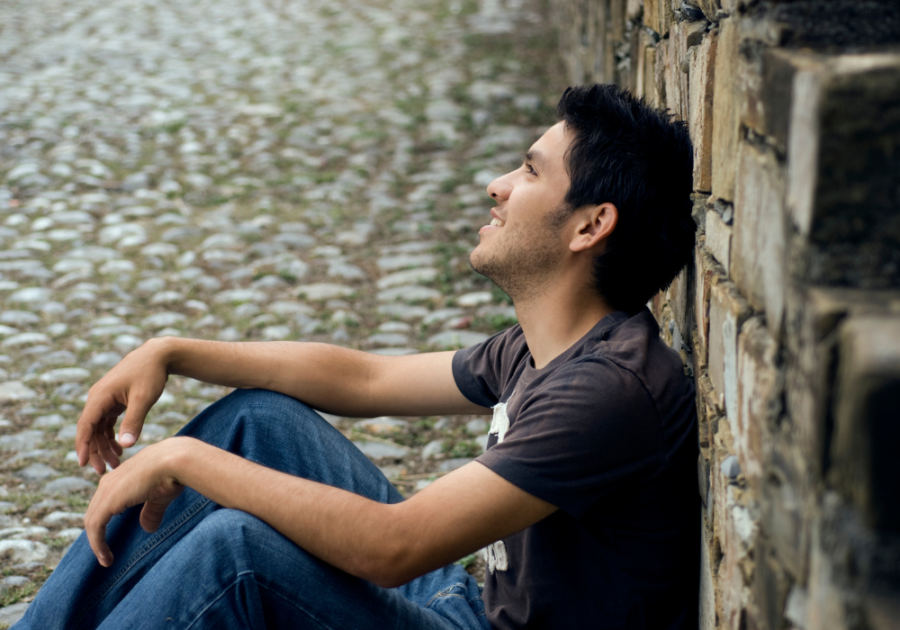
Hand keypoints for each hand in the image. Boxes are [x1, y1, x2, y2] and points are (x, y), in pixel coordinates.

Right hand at [76, 338, 170, 473]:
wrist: (157, 355)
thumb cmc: (150, 374)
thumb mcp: (144, 399)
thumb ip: (134, 422)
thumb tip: (126, 446)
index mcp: (100, 396)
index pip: (85, 426)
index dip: (83, 446)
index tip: (83, 464)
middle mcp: (97, 398)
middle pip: (90, 430)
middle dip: (95, 452)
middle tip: (104, 471)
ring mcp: (104, 400)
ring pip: (98, 429)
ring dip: (104, 446)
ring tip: (116, 464)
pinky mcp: (113, 401)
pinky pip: (106, 424)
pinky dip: (111, 437)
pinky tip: (120, 449)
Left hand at [83, 437, 189, 566]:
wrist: (175, 461)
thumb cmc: (172, 473)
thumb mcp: (159, 497)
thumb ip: (150, 512)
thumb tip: (148, 530)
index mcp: (119, 478)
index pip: (103, 504)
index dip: (105, 522)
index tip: (111, 539)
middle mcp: (108, 483)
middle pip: (94, 513)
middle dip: (97, 534)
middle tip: (105, 554)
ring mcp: (106, 491)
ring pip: (92, 522)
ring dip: (97, 544)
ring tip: (106, 560)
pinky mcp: (108, 502)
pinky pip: (95, 527)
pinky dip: (98, 544)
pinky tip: (106, 558)